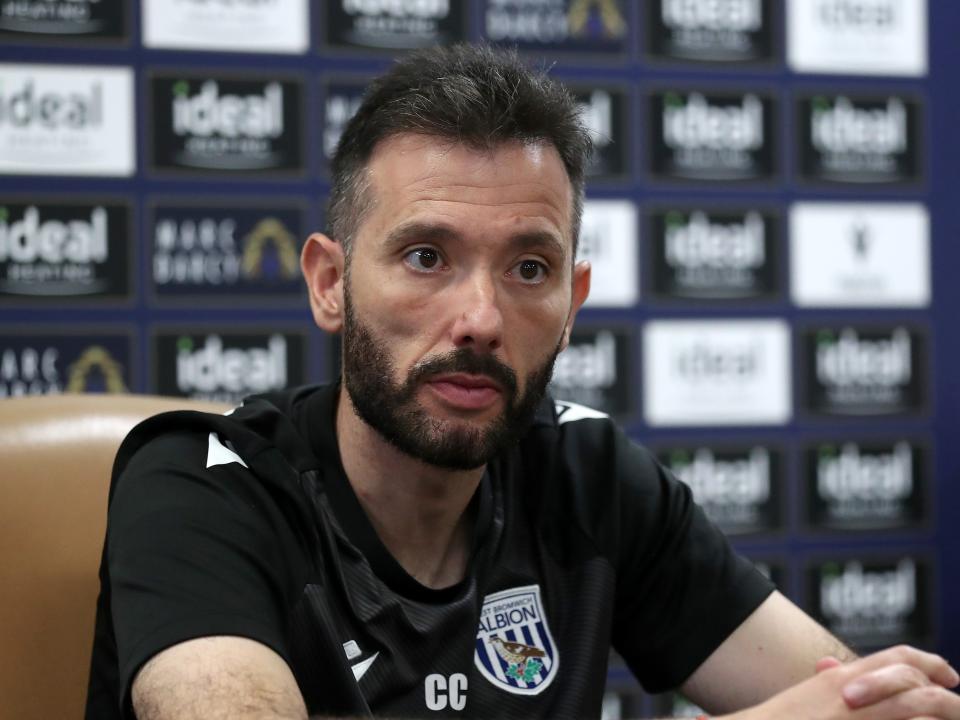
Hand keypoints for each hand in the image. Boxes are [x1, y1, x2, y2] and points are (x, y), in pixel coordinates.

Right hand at [727, 645, 959, 719]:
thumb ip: (827, 683)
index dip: (929, 661)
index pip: (897, 657)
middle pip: (915, 681)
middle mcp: (855, 693)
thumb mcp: (806, 697)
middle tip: (957, 702)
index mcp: (843, 678)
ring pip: (920, 706)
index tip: (949, 674)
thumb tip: (833, 668)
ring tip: (951, 717)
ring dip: (940, 715)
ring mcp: (862, 717)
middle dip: (945, 696)